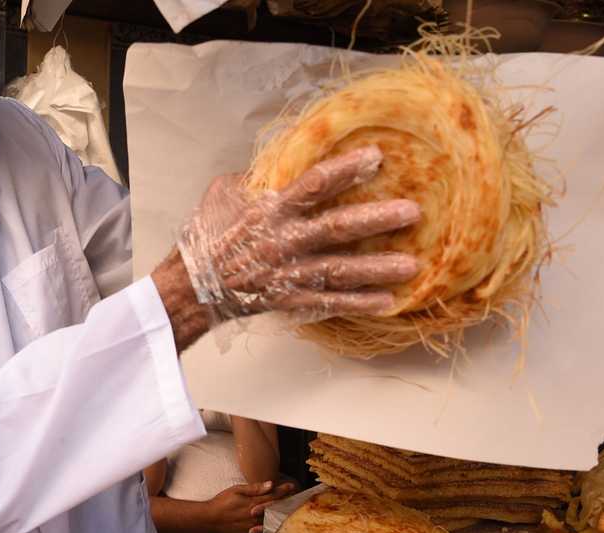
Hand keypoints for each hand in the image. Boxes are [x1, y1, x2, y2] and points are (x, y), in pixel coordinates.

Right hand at [156, 146, 421, 347]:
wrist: (191, 289)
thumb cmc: (206, 239)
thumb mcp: (221, 197)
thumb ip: (252, 181)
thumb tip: (276, 165)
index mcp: (268, 211)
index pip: (312, 185)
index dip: (344, 170)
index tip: (376, 157)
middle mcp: (283, 242)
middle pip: (336, 228)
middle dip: (376, 220)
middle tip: (412, 212)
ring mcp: (288, 274)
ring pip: (340, 270)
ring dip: (377, 268)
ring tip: (412, 265)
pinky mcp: (290, 300)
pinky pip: (330, 302)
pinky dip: (359, 303)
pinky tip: (387, 301)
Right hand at [202, 481, 297, 532]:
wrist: (208, 520)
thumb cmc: (221, 502)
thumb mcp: (236, 490)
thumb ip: (254, 488)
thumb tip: (270, 484)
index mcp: (253, 504)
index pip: (273, 497)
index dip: (283, 491)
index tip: (292, 486)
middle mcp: (256, 517)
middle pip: (277, 512)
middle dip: (286, 505)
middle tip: (296, 500)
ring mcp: (252, 529)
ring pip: (272, 525)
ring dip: (281, 520)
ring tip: (290, 516)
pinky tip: (277, 532)